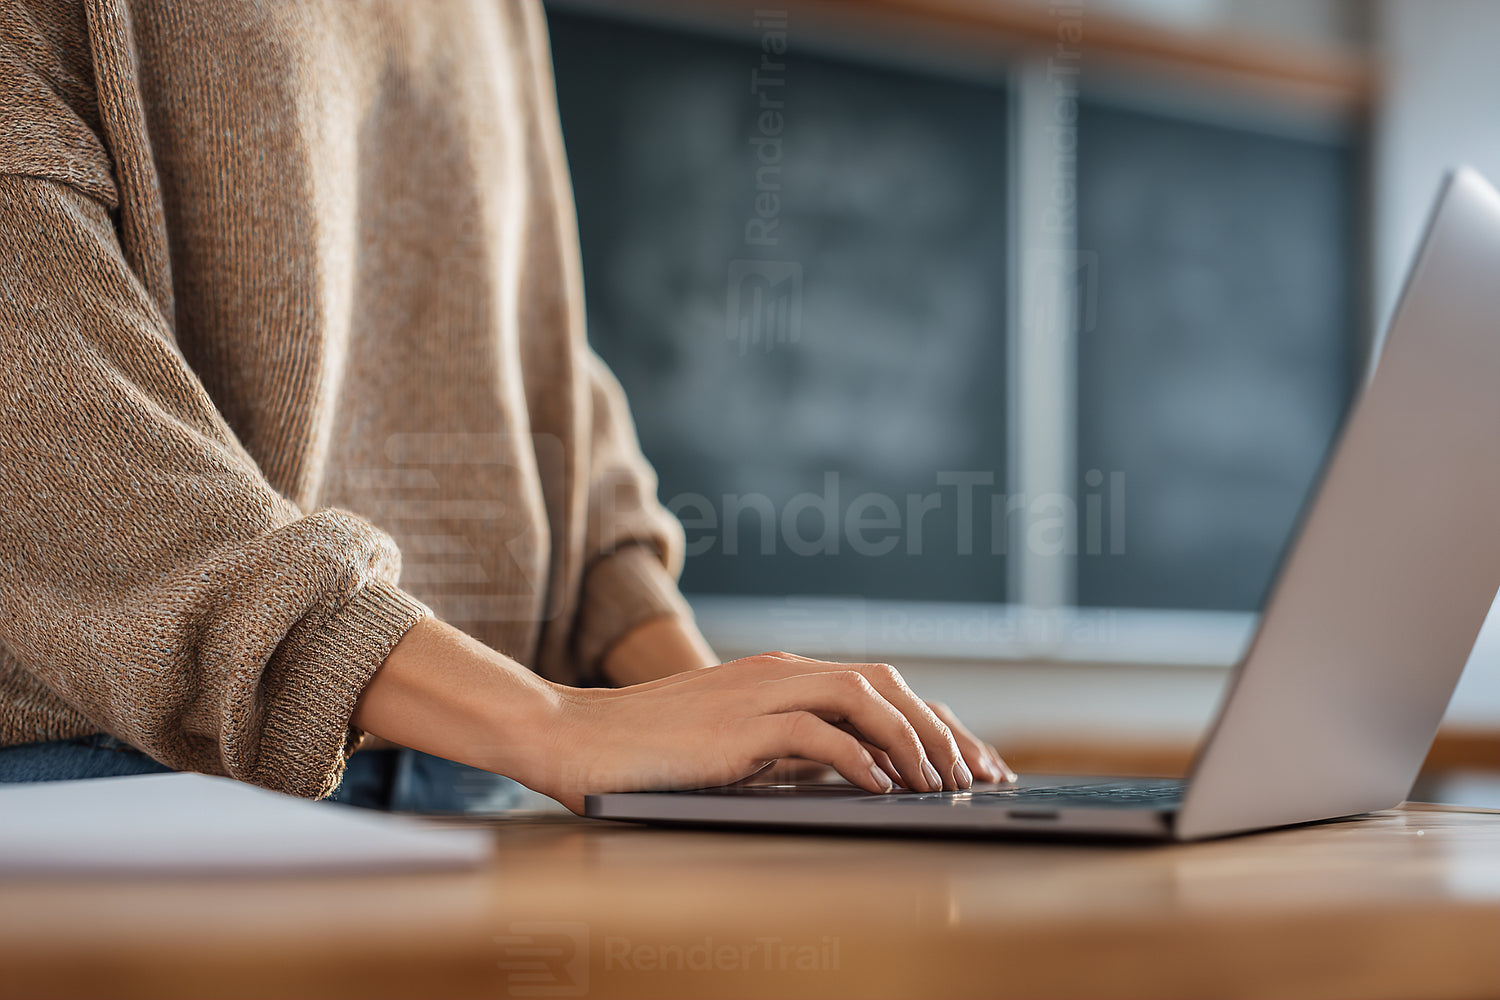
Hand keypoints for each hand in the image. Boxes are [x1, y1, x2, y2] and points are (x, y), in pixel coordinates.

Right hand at [532, 651, 1005, 812]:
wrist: (576, 736)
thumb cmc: (649, 751)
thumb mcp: (736, 748)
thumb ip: (790, 751)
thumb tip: (855, 775)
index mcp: (783, 675)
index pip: (880, 687)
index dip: (934, 722)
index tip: (972, 760)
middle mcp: (782, 672)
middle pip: (888, 684)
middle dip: (944, 729)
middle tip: (981, 775)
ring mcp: (762, 692)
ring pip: (866, 698)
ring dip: (914, 741)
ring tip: (944, 785)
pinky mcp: (741, 724)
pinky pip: (820, 734)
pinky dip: (861, 760)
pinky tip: (885, 789)